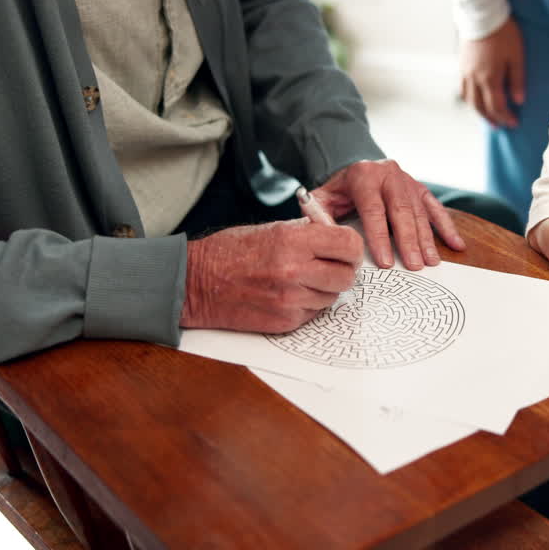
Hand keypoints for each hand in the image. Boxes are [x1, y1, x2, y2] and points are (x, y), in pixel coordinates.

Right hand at [180, 220, 362, 331]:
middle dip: (342, 270)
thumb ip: (308, 232)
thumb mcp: (271, 228)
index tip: (346, 249)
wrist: (197, 283)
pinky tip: (288, 294)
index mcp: (293, 241)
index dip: (351, 247)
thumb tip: (338, 235)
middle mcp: (295, 271)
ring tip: (301, 279)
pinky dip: (308, 304)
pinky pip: (314, 313)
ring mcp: (290, 300)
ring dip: (324, 289)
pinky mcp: (285, 321)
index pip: (348, 244)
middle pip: (347, 276)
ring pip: (333, 297)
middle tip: (330, 266)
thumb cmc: (230, 251)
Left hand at [311, 159, 465, 269]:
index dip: (379, 237)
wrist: (353, 166)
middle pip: (401, 211)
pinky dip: (446, 227)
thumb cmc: (337, 190)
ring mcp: (407, 180)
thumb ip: (320, 217)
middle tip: (414, 266)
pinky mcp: (419, 188)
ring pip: (419, 211)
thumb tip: (330, 239)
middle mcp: (388, 174)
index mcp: (363, 175)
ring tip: (430, 262)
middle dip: (408, 241)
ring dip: (427, 239)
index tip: (385, 263)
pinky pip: (435, 208)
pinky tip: (456, 245)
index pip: (373, 209)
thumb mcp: (321, 199)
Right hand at [460, 17, 524, 128]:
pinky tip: (476, 99)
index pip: (497, 106)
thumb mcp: (516, 56)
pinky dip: (470, 99)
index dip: (506, 117)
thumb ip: (517, 79)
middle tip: (501, 126)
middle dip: (492, 119)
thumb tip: (519, 100)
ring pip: (469, 100)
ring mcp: (465, 72)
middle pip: (481, 107)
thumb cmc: (503, 33)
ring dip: (479, 112)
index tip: (514, 123)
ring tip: (488, 117)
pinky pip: (463, 89)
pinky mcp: (461, 65)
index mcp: (489, 78)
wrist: (482, 14)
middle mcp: (474, 79)